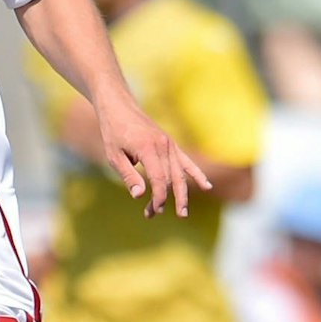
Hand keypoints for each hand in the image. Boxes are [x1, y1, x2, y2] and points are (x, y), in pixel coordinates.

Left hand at [96, 96, 211, 217]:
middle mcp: (163, 145)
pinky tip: (207, 186)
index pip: (159, 179)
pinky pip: (186, 161)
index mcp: (148, 148)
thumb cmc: (113, 132)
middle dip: (166, 199)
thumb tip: (139, 195)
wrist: (119, 107)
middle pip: (170, 178)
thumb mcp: (114, 156)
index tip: (152, 211)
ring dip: (181, 194)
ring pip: (179, 173)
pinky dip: (196, 174)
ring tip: (182, 213)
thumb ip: (128, 175)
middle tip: (158, 214)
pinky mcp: (170, 144)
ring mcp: (169, 144)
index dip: (158, 197)